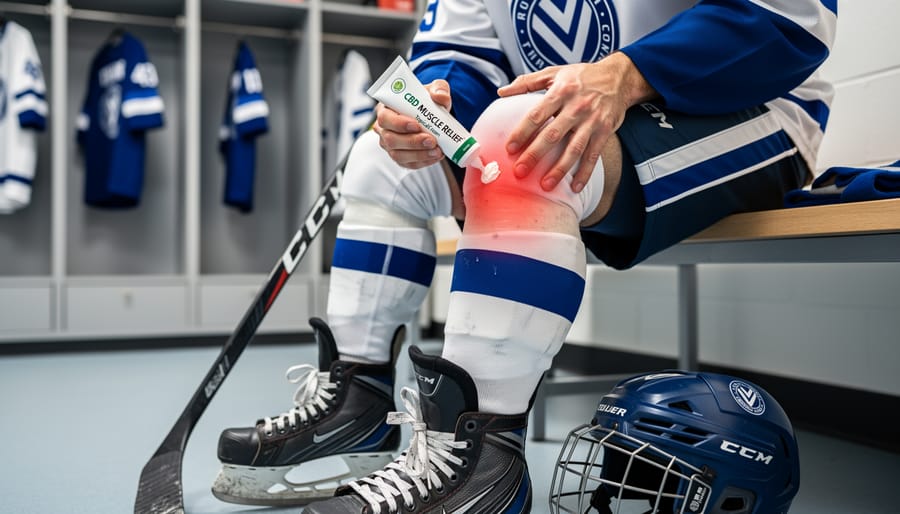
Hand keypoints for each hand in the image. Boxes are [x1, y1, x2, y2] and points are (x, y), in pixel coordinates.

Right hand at [372, 79, 452, 168]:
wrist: (433, 116)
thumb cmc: (427, 101)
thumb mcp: (435, 89)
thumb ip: (439, 89)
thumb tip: (440, 97)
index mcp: (386, 109)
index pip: (385, 118)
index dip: (398, 124)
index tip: (417, 125)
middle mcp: (384, 129)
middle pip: (390, 139)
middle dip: (412, 142)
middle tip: (431, 140)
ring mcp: (390, 146)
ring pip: (398, 155)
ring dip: (419, 155)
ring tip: (437, 151)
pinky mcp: (400, 158)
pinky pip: (408, 164)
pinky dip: (423, 162)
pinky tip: (435, 156)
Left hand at [497, 52, 656, 191]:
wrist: (618, 77)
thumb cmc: (581, 76)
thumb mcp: (554, 73)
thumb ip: (527, 82)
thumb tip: (501, 92)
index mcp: (560, 92)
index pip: (536, 115)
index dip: (522, 132)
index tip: (509, 149)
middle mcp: (576, 107)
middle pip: (552, 135)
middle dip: (535, 154)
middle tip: (520, 171)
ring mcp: (592, 120)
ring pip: (574, 148)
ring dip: (559, 169)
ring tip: (546, 185)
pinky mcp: (605, 131)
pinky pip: (593, 155)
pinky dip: (585, 172)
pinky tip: (575, 187)